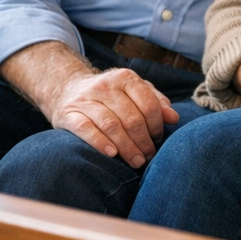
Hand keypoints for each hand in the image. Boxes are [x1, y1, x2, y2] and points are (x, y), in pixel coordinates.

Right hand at [47, 65, 176, 167]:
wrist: (66, 89)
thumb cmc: (110, 94)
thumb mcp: (134, 91)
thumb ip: (156, 102)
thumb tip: (174, 118)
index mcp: (126, 78)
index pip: (148, 104)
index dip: (157, 125)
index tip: (158, 138)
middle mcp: (105, 86)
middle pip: (131, 118)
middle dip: (143, 141)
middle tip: (148, 156)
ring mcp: (85, 99)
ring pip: (111, 125)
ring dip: (127, 147)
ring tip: (136, 161)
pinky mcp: (68, 114)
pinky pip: (86, 130)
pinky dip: (100, 143)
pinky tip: (112, 154)